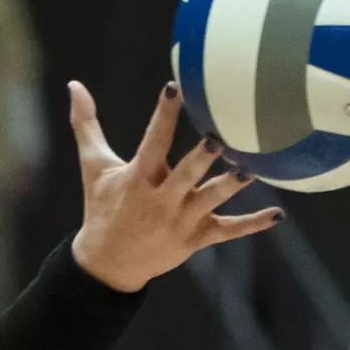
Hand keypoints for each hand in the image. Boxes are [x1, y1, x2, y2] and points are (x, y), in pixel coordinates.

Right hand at [66, 80, 281, 292]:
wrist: (107, 265)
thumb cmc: (102, 208)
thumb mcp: (94, 167)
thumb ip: (87, 125)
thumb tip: (74, 84)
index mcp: (137, 179)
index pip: (152, 142)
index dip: (162, 115)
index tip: (174, 88)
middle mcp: (159, 200)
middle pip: (184, 175)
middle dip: (200, 159)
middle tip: (217, 140)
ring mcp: (179, 221)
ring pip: (209, 201)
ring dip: (228, 187)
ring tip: (250, 171)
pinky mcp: (195, 238)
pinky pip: (227, 231)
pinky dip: (251, 224)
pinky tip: (276, 213)